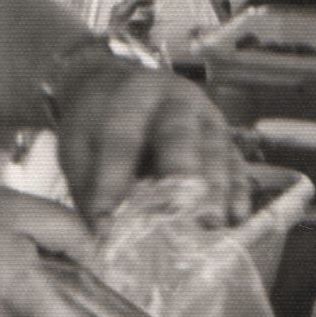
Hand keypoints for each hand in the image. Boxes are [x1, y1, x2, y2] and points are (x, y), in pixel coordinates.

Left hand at [50, 54, 249, 225]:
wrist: (117, 82)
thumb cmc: (97, 120)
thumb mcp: (78, 145)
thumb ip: (88, 186)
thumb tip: (103, 234)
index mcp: (127, 99)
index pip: (120, 141)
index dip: (113, 182)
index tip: (106, 220)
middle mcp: (170, 101)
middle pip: (178, 135)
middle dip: (180, 173)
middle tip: (180, 212)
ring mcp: (202, 115)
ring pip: (213, 148)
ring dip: (215, 189)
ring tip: (211, 226)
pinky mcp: (222, 134)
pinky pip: (234, 160)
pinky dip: (237, 189)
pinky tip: (236, 216)